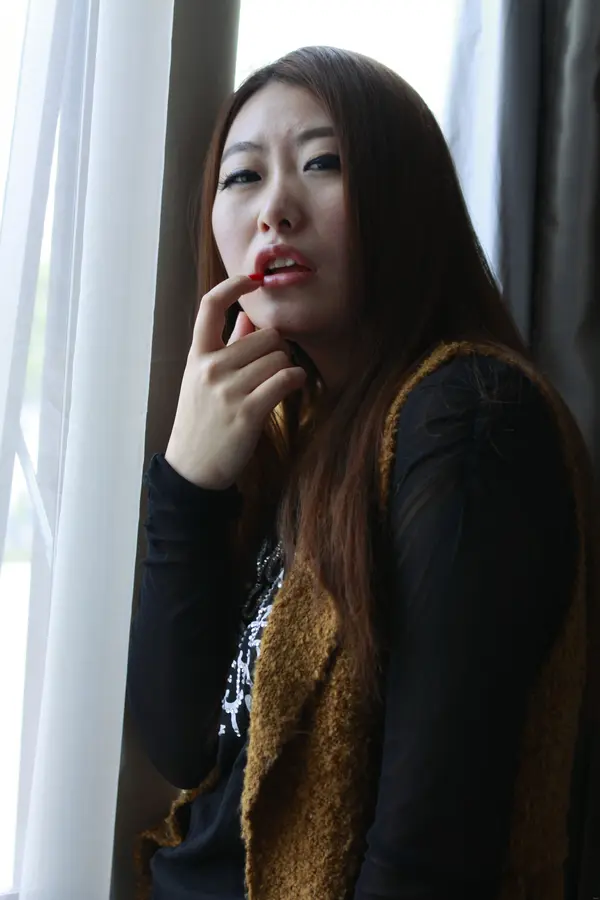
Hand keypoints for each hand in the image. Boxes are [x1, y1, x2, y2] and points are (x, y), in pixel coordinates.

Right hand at [165, 275, 306, 489]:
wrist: (193, 469)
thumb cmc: (202, 422)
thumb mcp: (202, 380)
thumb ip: (226, 347)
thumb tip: (248, 319)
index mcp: (197, 356)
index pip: (210, 306)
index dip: (233, 286)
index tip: (252, 280)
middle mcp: (210, 368)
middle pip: (265, 336)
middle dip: (278, 348)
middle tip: (275, 365)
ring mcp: (228, 390)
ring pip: (279, 357)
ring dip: (286, 368)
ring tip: (278, 382)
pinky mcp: (248, 412)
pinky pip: (285, 379)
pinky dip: (295, 379)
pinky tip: (293, 384)